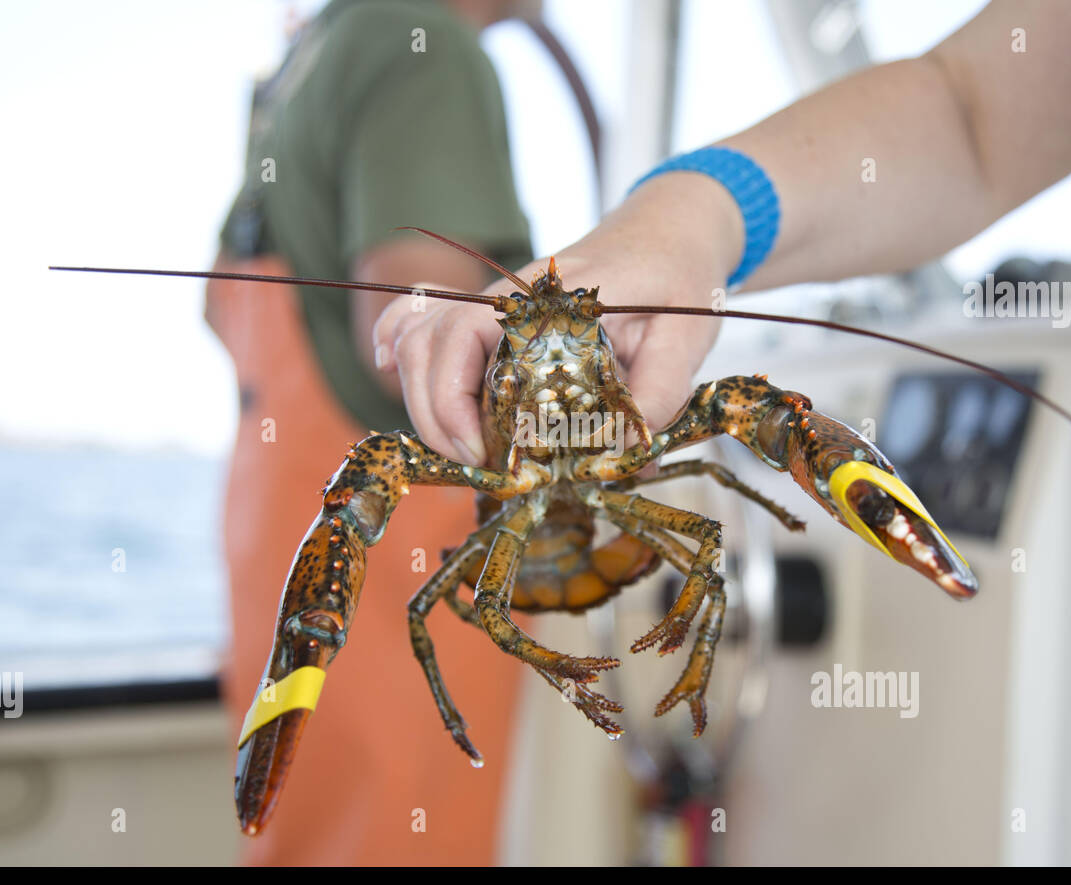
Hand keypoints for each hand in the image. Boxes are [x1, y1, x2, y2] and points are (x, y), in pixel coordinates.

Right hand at [372, 176, 741, 464]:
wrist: (675, 229)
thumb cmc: (679, 277)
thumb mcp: (685, 336)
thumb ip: (660, 391)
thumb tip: (624, 453)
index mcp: (544, 299)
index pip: (462, 338)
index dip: (453, 403)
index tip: (479, 454)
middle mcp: (509, 296)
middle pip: (427, 345)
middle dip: (432, 416)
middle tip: (471, 468)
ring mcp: (499, 301)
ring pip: (421, 338)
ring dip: (423, 397)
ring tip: (458, 449)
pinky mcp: (501, 313)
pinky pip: (431, 317)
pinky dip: (399, 341)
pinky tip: (385, 367)